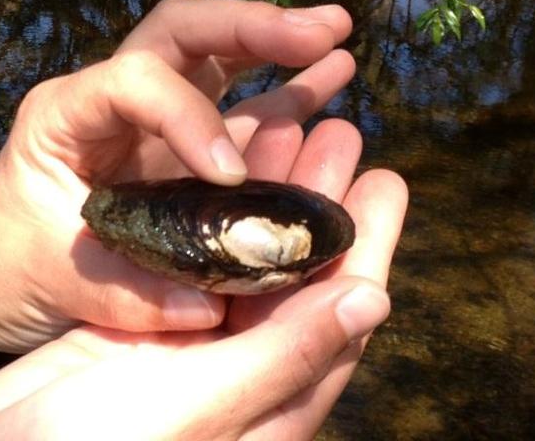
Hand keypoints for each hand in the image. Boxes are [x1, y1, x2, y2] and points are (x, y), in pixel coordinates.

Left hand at [0, 0, 357, 353]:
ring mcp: (154, 109)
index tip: (231, 175)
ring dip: (278, 38)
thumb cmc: (12, 267)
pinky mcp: (185, 134)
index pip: (138, 81)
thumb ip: (128, 291)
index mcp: (67, 113)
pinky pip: (242, 96)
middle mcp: (113, 94)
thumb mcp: (55, 281)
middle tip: (319, 31)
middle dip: (252, 27)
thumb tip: (211, 303)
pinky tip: (335, 70)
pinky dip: (287, 82)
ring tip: (338, 32)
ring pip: (218, 47)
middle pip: (185, 30)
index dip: (190, 117)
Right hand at [0, 129, 407, 440]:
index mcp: (275, 398)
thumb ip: (286, 356)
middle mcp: (245, 369)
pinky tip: (218, 166)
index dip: (369, 240)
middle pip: (301, 269)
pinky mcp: (149, 329)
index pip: (341, 307)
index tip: (386, 177)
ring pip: (252, 255)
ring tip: (290, 125)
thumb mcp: (200, 410)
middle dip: (321, 197)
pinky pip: (199, 258)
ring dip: (271, 192)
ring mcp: (197, 349)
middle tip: (338, 130)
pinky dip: (214, 211)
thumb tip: (375, 299)